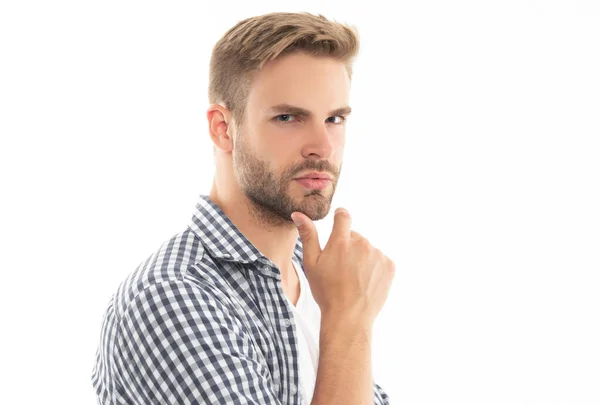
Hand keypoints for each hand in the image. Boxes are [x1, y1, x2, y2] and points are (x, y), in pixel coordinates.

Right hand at [291, 208, 394, 325]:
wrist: (349, 317)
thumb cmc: (326, 291)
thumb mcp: (311, 264)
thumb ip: (308, 235)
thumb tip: (298, 214)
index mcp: (341, 241)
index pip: (343, 216)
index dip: (340, 218)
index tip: (338, 224)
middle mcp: (362, 244)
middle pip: (355, 236)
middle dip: (348, 247)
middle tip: (341, 268)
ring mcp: (377, 255)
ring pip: (367, 249)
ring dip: (361, 258)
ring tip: (353, 278)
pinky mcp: (389, 266)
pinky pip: (380, 260)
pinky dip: (374, 268)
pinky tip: (365, 281)